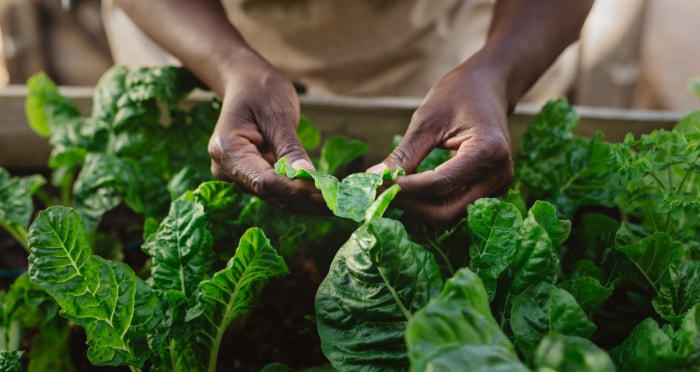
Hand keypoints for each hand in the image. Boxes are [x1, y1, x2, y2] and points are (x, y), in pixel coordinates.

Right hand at [208, 53, 324, 213]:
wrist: (246, 83)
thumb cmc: (260, 90)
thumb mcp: (277, 115)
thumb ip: (290, 149)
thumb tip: (309, 177)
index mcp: (227, 150)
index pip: (264, 181)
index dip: (296, 191)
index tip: (326, 194)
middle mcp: (227, 169)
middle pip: (271, 194)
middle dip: (306, 200)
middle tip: (340, 203)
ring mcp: (238, 176)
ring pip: (277, 197)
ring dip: (308, 202)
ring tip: (339, 203)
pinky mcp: (253, 177)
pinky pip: (279, 190)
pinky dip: (302, 193)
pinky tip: (326, 196)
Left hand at [369, 61, 513, 225]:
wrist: (487, 87)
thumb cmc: (458, 95)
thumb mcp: (427, 120)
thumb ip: (404, 155)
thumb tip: (373, 178)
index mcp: (488, 152)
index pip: (439, 184)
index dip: (404, 189)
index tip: (374, 184)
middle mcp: (499, 175)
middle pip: (446, 210)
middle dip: (410, 204)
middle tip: (379, 192)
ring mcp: (497, 187)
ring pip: (449, 214)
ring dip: (418, 207)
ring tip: (392, 190)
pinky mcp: (489, 191)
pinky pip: (455, 207)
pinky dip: (429, 203)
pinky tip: (409, 191)